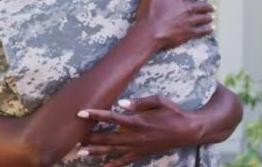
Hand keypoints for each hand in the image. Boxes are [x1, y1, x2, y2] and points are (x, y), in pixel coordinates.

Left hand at [77, 95, 202, 166]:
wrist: (189, 131)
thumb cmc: (173, 112)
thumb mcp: (158, 101)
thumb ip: (139, 102)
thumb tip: (121, 103)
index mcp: (138, 121)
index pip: (111, 118)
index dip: (95, 115)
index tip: (81, 113)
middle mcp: (135, 136)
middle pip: (107, 138)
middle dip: (89, 138)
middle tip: (73, 138)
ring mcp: (138, 147)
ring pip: (113, 151)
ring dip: (96, 151)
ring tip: (80, 152)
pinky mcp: (142, 154)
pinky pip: (125, 161)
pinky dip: (113, 165)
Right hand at [135, 0, 214, 49]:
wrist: (149, 32)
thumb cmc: (148, 13)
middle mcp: (186, 8)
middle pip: (201, 5)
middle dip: (208, 6)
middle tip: (212, 7)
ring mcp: (189, 21)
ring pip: (204, 18)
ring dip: (208, 17)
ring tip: (211, 17)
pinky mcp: (189, 33)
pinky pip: (202, 30)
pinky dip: (208, 29)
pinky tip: (211, 28)